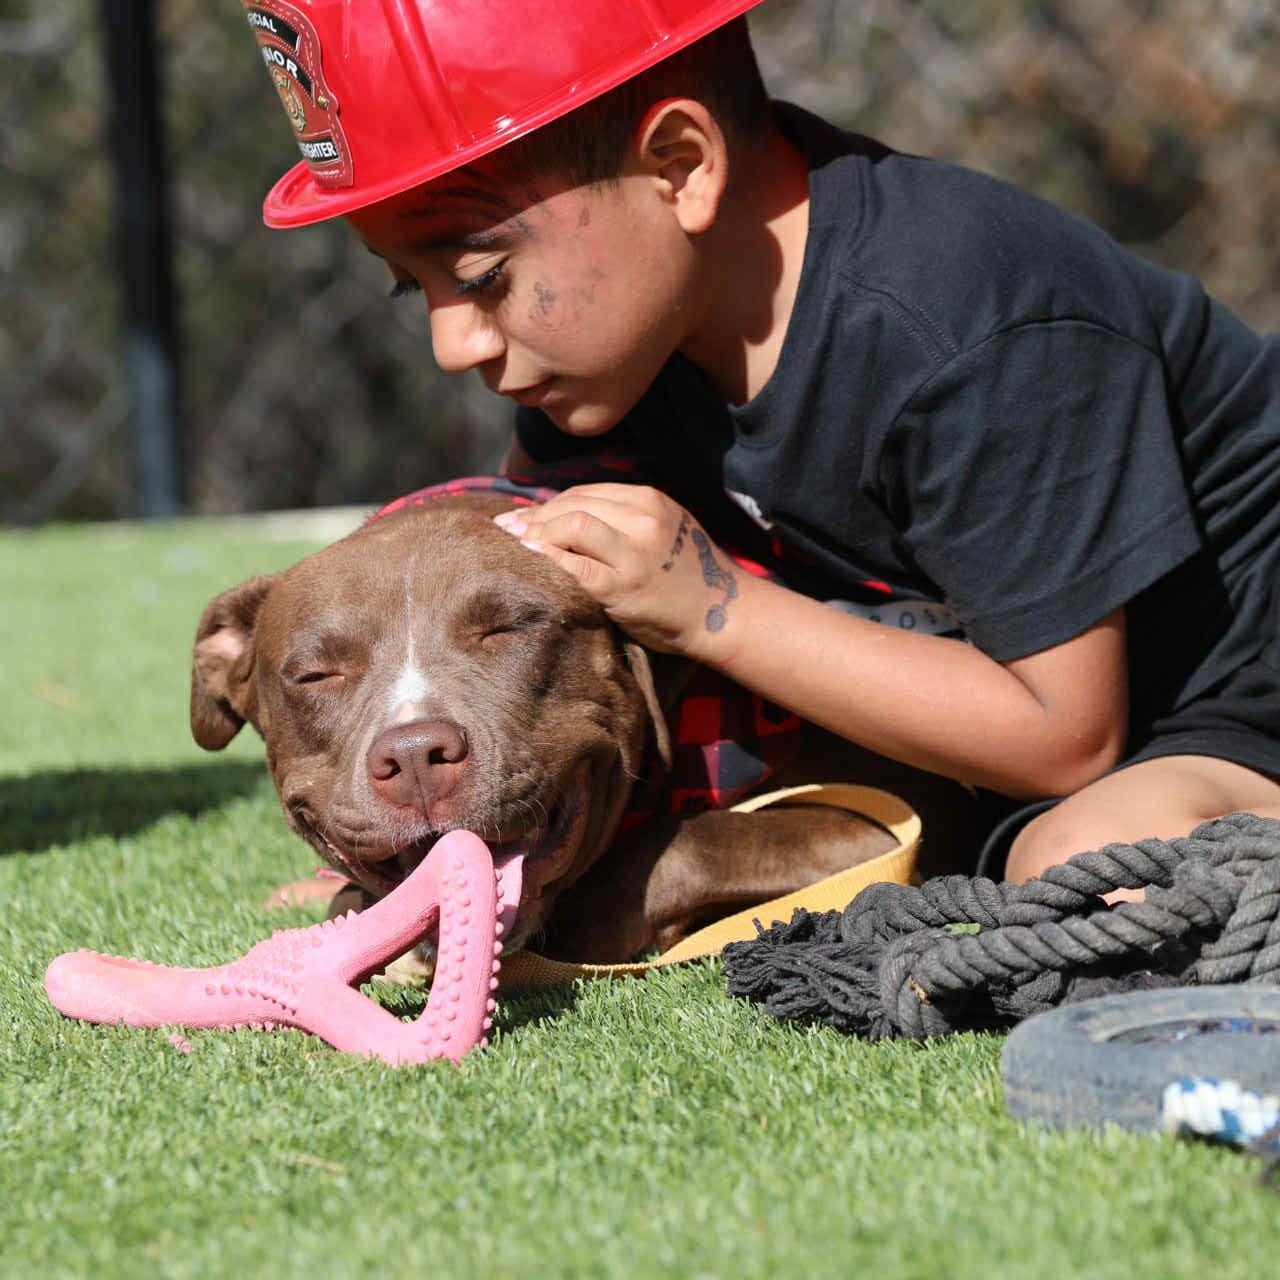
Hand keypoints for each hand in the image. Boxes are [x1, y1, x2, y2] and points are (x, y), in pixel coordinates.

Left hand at [493, 484, 741, 654]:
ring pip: (570, 525)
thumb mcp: (666, 528)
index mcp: (650, 500)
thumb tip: (567, 515)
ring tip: (512, 540)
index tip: (527, 515)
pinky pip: (573, 564)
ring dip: (535, 531)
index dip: (550, 503)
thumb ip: (626, 517)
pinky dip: (545, 556)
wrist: (721, 614)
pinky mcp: (622, 586)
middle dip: (535, 515)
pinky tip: (527, 556)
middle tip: (507, 527)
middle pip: (573, 504)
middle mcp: (642, 519)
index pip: (586, 493)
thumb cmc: (688, 576)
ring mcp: (633, 552)